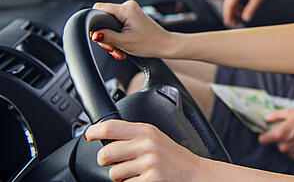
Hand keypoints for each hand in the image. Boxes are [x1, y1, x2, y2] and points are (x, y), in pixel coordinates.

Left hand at [85, 119, 208, 181]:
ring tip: (134, 173)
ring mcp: (148, 163)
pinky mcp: (150, 180)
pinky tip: (143, 179)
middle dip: (106, 161)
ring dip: (120, 176)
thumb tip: (107, 136)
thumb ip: (134, 135)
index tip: (88, 135)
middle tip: (113, 162)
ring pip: (114, 173)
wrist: (194, 172)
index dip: (95, 131)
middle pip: (106, 153)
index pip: (112, 127)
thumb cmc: (173, 156)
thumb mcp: (156, 138)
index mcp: (146, 131)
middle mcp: (147, 145)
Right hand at [91, 0, 175, 59]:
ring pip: (110, 23)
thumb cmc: (150, 43)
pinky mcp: (132, 16)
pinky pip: (117, 24)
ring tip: (120, 50)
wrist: (165, 45)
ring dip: (112, 38)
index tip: (99, 37)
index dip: (95, 23)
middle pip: (104, 18)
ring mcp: (131, 11)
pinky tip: (122, 46)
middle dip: (106, 36)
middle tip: (113, 49)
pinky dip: (117, 36)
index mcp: (126, 9)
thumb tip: (93, 34)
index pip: (98, 8)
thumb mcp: (124, 43)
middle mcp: (128, 6)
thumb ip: (107, 37)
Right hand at [222, 0, 274, 26]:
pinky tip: (242, 9)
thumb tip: (246, 18)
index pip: (228, 6)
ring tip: (239, 18)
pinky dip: (237, 4)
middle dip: (230, 14)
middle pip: (228, 4)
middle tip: (234, 24)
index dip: (227, 16)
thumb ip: (251, 9)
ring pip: (231, 1)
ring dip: (234, 10)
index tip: (229, 24)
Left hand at [258, 108, 293, 160]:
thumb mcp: (290, 112)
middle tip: (289, 129)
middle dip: (279, 137)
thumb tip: (267, 118)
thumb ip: (275, 115)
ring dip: (287, 143)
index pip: (262, 140)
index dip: (264, 135)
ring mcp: (292, 152)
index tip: (268, 131)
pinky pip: (292, 153)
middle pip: (275, 143)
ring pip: (284, 148)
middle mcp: (284, 146)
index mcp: (280, 134)